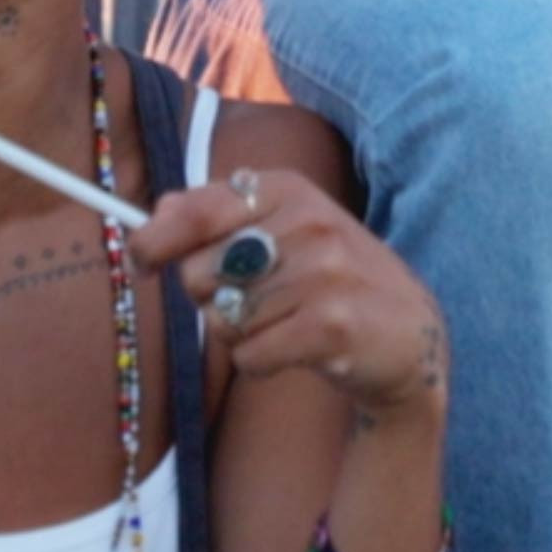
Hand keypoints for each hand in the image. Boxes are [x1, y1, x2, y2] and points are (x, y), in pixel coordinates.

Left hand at [136, 171, 445, 428]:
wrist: (410, 334)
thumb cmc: (329, 278)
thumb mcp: (282, 228)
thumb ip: (217, 215)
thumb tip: (154, 216)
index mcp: (288, 189)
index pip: (196, 210)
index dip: (154, 240)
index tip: (141, 260)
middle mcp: (308, 223)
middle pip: (199, 272)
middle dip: (211, 296)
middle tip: (251, 300)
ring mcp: (323, 274)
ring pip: (223, 319)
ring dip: (240, 334)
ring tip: (283, 324)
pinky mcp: (331, 327)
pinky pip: (249, 355)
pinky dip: (260, 362)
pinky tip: (295, 349)